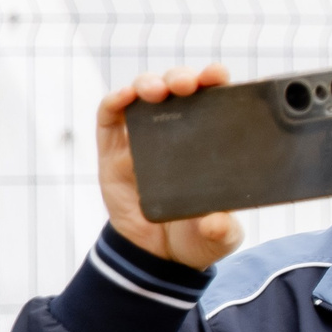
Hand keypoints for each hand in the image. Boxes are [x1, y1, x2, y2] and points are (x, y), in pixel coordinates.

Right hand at [97, 65, 242, 268]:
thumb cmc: (195, 236)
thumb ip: (221, 230)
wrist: (155, 256)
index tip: (219, 75)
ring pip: (144, 94)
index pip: (215, 100)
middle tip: (188, 85)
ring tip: (157, 91)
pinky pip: (110, 115)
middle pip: (179, 88)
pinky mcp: (113, 149)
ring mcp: (143, 137)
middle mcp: (177, 131)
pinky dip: (116, 100)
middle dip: (182, 77)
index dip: (216, 81)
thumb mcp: (217, 236)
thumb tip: (219, 223)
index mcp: (210, 142)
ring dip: (150, 83)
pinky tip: (125, 97)